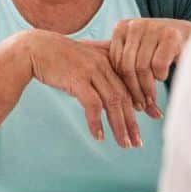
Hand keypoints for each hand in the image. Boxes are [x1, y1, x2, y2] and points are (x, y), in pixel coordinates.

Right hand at [19, 29, 142, 148]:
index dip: (144, 100)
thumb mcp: (86, 56)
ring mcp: (91, 70)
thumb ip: (102, 67)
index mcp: (108, 57)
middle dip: (133, 120)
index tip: (155, 115)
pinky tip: (99, 136)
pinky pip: (92, 104)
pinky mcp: (77, 79)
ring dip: (119, 126)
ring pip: (113, 102)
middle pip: (125, 95)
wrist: (35, 48)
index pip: (131, 82)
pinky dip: (96, 122)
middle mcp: (103, 63)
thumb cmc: (60, 56)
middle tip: (138, 141)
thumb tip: (115, 91)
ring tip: (124, 144)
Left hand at [107, 18, 190, 117]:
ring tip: (151, 98)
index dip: (122, 84)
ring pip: (142, 67)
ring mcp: (153, 27)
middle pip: (127, 66)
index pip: (115, 62)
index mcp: (121, 27)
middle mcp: (135, 25)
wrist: (190, 36)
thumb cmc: (158, 50)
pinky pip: (157, 65)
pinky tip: (163, 76)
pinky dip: (161, 76)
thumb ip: (123, 67)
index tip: (130, 100)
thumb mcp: (137, 53)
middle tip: (141, 106)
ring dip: (148, 88)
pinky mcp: (170, 35)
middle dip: (134, 91)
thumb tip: (103, 97)